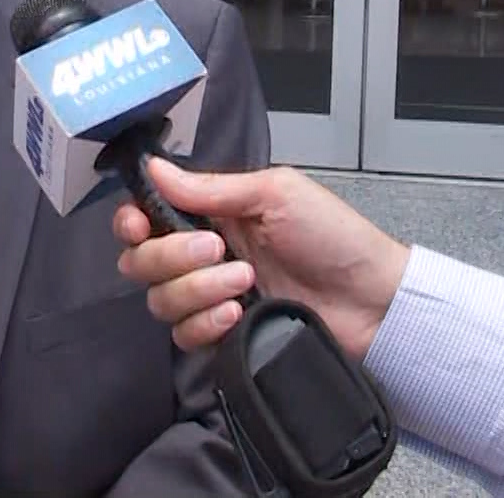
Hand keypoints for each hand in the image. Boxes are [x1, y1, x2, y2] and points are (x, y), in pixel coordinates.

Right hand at [112, 159, 409, 359]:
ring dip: (196, 289)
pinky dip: (204, 324)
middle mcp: (201, 254)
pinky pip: (184, 336)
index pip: (144, 216)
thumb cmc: (334, 236)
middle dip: (170, 256)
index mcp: (210, 212)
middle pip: (140, 261)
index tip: (139, 226)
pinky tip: (236, 314)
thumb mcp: (276, 194)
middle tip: (218, 249)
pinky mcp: (223, 335)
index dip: (130, 221)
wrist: (373, 300)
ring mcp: (211, 296)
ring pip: (160, 300)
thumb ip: (210, 187)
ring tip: (244, 283)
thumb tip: (152, 167)